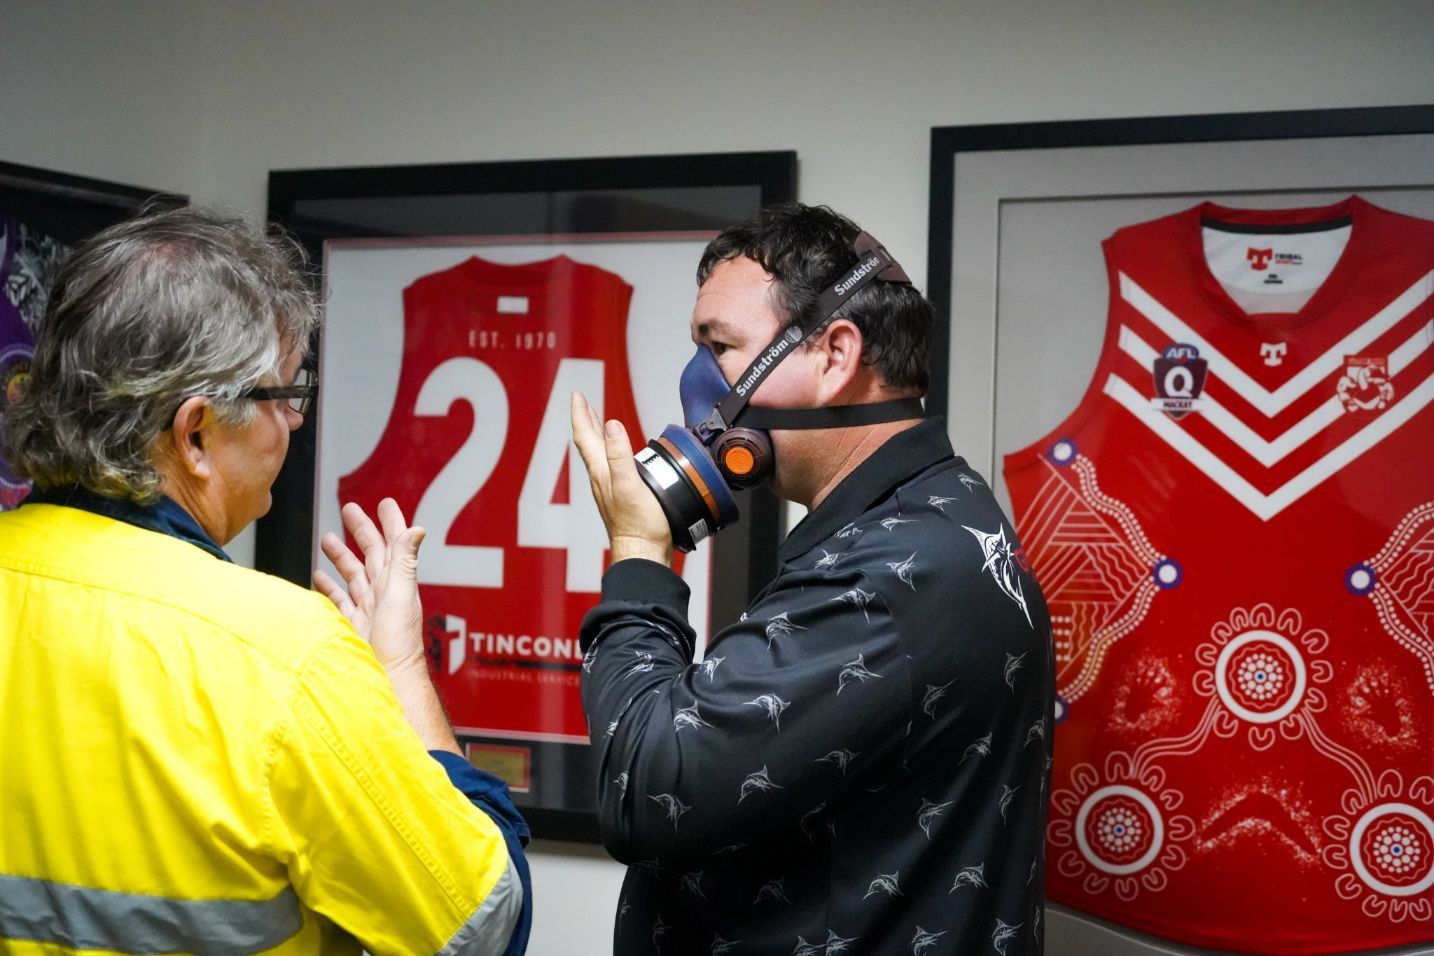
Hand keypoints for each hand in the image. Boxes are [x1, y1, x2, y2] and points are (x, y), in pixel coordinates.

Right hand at [313, 498, 427, 673]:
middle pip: (371, 554)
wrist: (387, 676)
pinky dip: (328, 588)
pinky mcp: (353, 624)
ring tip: (326, 538)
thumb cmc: (398, 639)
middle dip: (361, 530)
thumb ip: (405, 560)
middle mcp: (383, 591)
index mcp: (396, 580)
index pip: (394, 544)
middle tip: (349, 509)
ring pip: (353, 574)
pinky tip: (318, 578)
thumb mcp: (400, 593)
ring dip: (341, 556)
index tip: (385, 503)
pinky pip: (339, 600)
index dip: (390, 523)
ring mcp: (367, 608)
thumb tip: (418, 528)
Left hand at [570, 391, 673, 566]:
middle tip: (582, 402)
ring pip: (598, 453)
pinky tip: (616, 455)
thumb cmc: (639, 523)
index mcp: (601, 471)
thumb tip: (612, 425)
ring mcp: (609, 487)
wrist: (643, 551)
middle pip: (588, 442)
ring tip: (597, 420)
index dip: (581, 414)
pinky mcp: (620, 496)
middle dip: (586, 419)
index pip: (585, 436)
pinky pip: (609, 465)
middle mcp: (601, 477)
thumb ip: (619, 456)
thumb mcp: (629, 485)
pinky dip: (609, 451)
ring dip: (596, 433)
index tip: (577, 395)